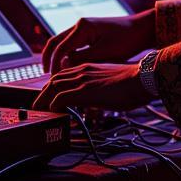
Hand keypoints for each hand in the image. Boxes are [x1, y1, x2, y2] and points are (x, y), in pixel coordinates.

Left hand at [32, 62, 147, 112]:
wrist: (142, 78)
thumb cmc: (133, 83)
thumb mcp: (111, 83)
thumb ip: (100, 89)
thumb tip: (97, 101)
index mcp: (89, 68)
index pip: (63, 75)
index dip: (53, 86)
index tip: (49, 96)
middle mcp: (82, 71)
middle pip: (54, 79)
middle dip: (43, 93)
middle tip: (38, 105)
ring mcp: (83, 80)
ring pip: (53, 86)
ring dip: (44, 99)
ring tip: (40, 111)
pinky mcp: (84, 91)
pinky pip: (61, 98)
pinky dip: (54, 105)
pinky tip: (54, 112)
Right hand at [41, 10, 155, 73]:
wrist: (142, 30)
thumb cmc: (127, 40)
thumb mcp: (104, 53)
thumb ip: (81, 59)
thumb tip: (63, 67)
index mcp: (82, 27)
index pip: (59, 48)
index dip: (54, 65)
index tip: (52, 80)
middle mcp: (80, 25)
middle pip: (55, 42)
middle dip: (48, 59)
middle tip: (46, 76)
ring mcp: (84, 28)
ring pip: (63, 44)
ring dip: (57, 58)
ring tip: (56, 75)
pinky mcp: (89, 34)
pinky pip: (72, 45)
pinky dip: (67, 56)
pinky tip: (69, 69)